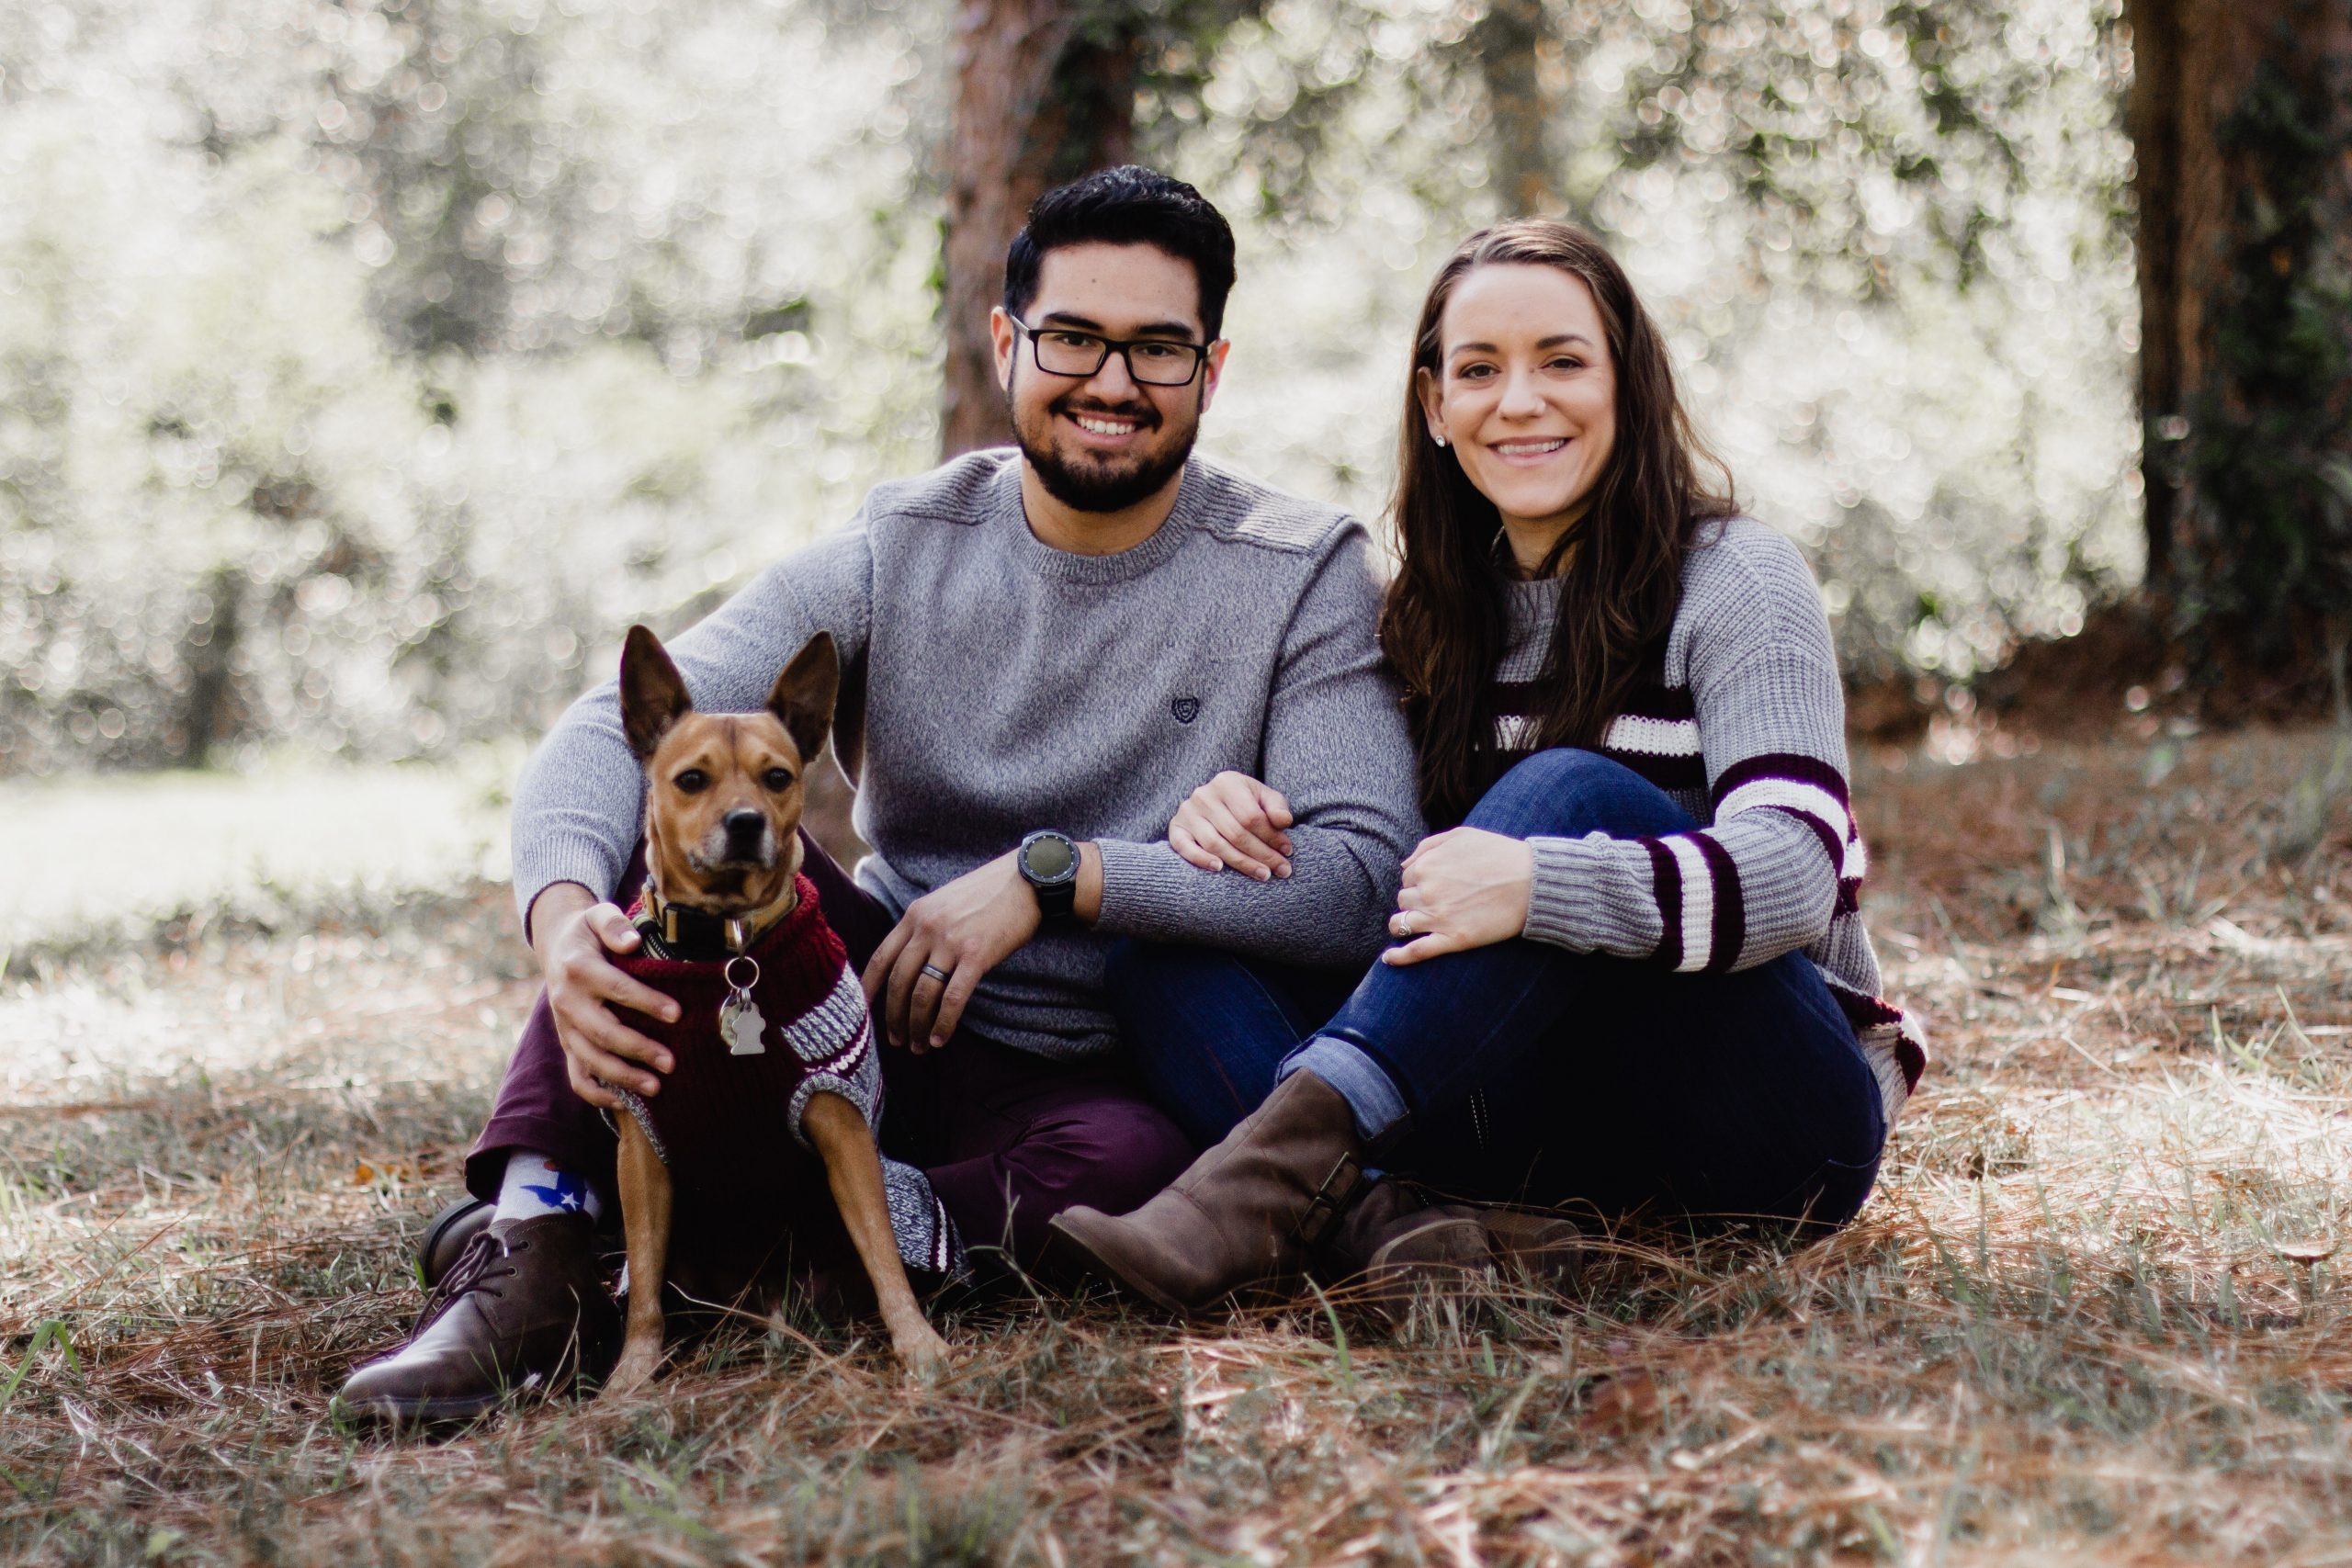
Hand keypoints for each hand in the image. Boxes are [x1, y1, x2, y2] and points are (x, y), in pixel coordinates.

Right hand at [529, 882, 680, 1109]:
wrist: (556, 945)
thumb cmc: (588, 931)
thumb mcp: (598, 914)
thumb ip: (615, 924)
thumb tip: (633, 941)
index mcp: (577, 968)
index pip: (616, 989)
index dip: (647, 1003)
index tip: (678, 1014)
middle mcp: (566, 1001)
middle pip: (603, 1032)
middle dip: (639, 1049)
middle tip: (672, 1062)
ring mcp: (565, 1027)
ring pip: (590, 1059)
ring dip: (623, 1077)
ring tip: (656, 1087)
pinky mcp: (567, 1043)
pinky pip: (576, 1075)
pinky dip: (597, 1094)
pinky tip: (625, 1103)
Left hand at [861, 852, 1039, 1052]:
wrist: (1025, 878)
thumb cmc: (987, 893)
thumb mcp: (943, 902)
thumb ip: (924, 927)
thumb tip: (911, 962)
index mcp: (915, 915)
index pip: (881, 958)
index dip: (869, 989)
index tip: (864, 1011)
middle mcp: (926, 928)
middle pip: (898, 982)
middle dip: (894, 1017)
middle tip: (895, 1039)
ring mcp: (950, 942)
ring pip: (922, 994)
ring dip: (917, 1026)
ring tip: (918, 1046)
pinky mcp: (976, 955)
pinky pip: (953, 997)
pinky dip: (944, 1023)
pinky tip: (940, 1039)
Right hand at [1169, 771, 1292, 879]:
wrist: (1217, 804)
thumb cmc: (1247, 803)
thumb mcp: (1266, 799)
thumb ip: (1277, 808)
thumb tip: (1284, 821)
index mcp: (1227, 782)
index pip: (1251, 816)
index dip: (1271, 837)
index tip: (1287, 852)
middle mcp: (1204, 795)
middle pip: (1235, 833)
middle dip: (1261, 854)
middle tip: (1280, 870)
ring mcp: (1187, 812)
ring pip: (1215, 844)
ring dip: (1241, 863)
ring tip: (1262, 874)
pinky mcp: (1176, 828)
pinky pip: (1184, 848)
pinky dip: (1200, 859)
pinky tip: (1219, 868)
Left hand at [1382, 827, 1533, 966]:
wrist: (1532, 881)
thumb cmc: (1499, 854)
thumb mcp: (1460, 835)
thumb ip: (1427, 846)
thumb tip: (1404, 865)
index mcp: (1425, 866)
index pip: (1407, 878)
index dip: (1418, 881)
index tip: (1435, 884)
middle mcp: (1426, 892)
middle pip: (1403, 900)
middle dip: (1413, 901)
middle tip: (1434, 902)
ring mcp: (1437, 918)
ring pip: (1401, 924)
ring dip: (1401, 925)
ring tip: (1407, 927)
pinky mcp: (1453, 940)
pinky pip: (1416, 952)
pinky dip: (1398, 957)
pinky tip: (1389, 959)